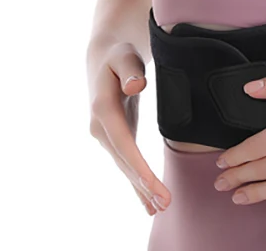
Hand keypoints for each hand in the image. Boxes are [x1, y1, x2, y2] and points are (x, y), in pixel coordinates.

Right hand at [87, 41, 170, 215]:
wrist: (103, 58)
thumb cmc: (118, 55)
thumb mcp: (124, 56)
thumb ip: (130, 70)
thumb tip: (137, 85)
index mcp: (103, 110)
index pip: (124, 144)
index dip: (139, 167)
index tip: (153, 186)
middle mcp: (100, 128)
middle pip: (125, 161)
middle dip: (143, 185)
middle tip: (164, 204)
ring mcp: (105, 135)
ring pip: (124, 167)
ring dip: (140, 189)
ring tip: (159, 209)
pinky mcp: (115, 138)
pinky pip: (126, 163)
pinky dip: (136, 182)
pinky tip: (147, 201)